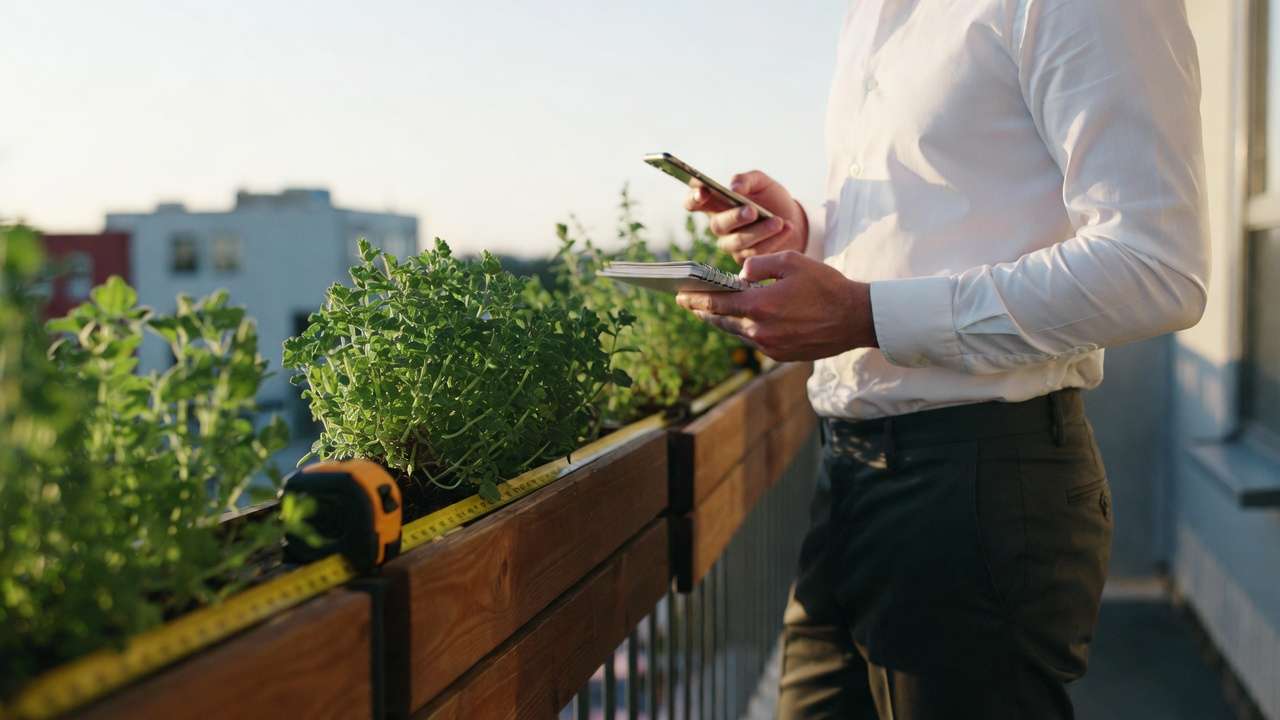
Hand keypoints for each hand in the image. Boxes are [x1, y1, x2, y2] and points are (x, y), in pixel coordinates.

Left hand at [675, 251, 877, 361]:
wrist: (855, 318)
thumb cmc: (826, 285)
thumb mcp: (792, 261)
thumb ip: (759, 266)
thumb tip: (739, 275)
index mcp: (759, 306)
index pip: (716, 302)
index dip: (695, 298)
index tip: (680, 294)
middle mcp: (760, 331)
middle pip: (722, 321)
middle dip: (703, 311)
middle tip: (687, 303)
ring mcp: (770, 347)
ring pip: (738, 332)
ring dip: (723, 321)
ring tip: (711, 311)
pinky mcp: (781, 355)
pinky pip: (755, 341)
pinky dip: (745, 329)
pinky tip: (743, 321)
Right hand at [684, 170, 807, 263]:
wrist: (794, 219)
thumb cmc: (771, 198)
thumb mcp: (762, 182)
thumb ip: (747, 180)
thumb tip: (733, 187)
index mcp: (716, 203)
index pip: (693, 202)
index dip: (693, 199)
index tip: (703, 192)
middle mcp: (719, 225)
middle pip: (717, 225)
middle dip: (735, 218)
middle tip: (753, 210)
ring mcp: (731, 244)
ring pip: (738, 242)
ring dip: (759, 231)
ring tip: (779, 221)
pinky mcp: (746, 259)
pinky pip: (756, 253)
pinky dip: (773, 239)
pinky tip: (787, 228)